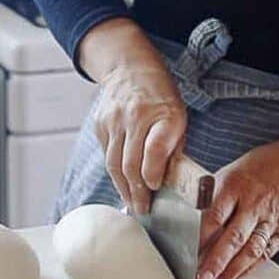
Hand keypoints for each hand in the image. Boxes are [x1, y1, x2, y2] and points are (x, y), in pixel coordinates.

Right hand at [80, 19, 186, 214]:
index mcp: (164, 114)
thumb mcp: (178, 116)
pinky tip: (122, 183)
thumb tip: (169, 182)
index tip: (155, 189)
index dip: (153, 173)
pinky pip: (106, 156)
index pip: (155, 148)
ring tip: (132, 204)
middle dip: (137, 192)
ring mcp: (114, 120)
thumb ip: (173, 147)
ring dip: (123, 188)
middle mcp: (136, 117)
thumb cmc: (161, 97)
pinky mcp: (100, 125)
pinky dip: (115, 172)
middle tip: (142, 210)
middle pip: (131, 163)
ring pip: (114, 164)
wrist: (130, 68)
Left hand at [196, 141, 278, 278]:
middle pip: (233, 238)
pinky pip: (264, 254)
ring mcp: (271, 220)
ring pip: (250, 251)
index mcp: (236, 185)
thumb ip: (215, 193)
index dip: (200, 237)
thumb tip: (192, 213)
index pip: (215, 215)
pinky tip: (235, 277)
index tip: (186, 253)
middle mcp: (254, 205)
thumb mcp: (233, 169)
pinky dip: (248, 268)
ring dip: (231, 271)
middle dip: (215, 262)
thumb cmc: (265, 165)